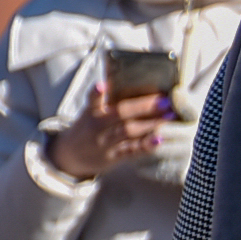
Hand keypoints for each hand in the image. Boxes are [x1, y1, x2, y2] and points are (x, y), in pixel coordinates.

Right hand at [49, 92, 168, 179]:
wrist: (70, 156)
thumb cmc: (88, 128)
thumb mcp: (90, 113)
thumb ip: (105, 100)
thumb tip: (123, 82)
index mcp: (91, 112)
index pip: (93, 100)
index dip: (97, 93)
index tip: (102, 85)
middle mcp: (97, 127)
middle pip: (120, 114)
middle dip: (143, 106)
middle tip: (165, 100)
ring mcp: (105, 143)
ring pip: (128, 131)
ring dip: (151, 123)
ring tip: (169, 116)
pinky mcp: (113, 157)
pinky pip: (131, 151)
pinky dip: (146, 145)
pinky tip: (160, 139)